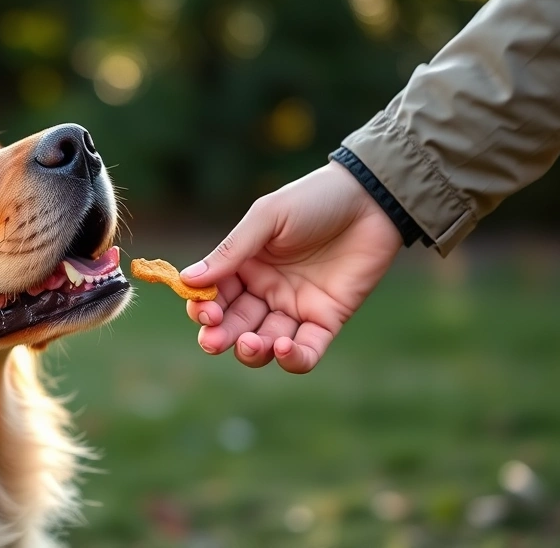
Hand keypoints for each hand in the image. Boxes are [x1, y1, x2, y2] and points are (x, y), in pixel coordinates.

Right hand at [180, 162, 402, 372]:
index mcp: (245, 265)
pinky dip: (292, 358)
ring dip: (252, 351)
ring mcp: (295, 307)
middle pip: (234, 325)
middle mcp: (266, 290)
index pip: (214, 296)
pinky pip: (306, 350)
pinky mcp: (327, 319)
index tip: (204, 312)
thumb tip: (187, 280)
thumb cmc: (314, 199)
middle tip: (214, 341)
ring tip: (252, 343)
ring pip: (265, 343)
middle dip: (220, 338)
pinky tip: (285, 348)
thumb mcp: (266, 218)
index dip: (204, 309)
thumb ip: (231, 252)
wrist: (372, 199)